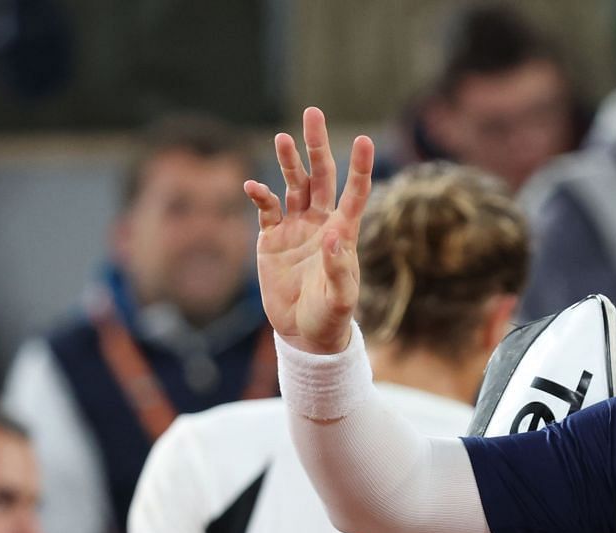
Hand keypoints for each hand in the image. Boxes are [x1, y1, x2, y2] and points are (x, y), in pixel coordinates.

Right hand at [243, 107, 374, 354]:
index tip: (363, 139)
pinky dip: (260, 196)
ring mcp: (295, 228)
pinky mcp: (272, 238)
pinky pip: (266, 208)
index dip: (359, 167)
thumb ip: (339, 268)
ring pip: (292, 185)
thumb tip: (335, 235)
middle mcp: (321, 223)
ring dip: (287, 162)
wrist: (305, 335)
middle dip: (316, 146)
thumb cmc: (330, 318)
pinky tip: (252, 187)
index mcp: (344, 233)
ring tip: (282, 138)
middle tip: (312, 113)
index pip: (355, 193)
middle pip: (320, 176)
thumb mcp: (340, 298)